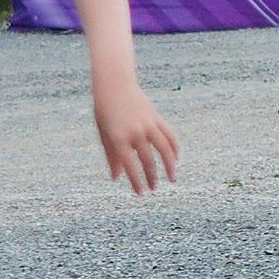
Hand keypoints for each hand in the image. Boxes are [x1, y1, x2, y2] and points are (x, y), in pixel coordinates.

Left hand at [93, 79, 177, 193]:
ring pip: (164, 148)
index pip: (129, 164)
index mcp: (118, 137)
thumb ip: (111, 156)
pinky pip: (169, 135)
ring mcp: (147, 124)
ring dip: (169, 165)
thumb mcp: (103, 134)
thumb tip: (116, 177)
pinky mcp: (156, 118)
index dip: (135, 180)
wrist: (114, 86)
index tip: (140, 192)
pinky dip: (174, 148)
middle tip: (153, 188)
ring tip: (171, 178)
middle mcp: (135, 131)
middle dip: (151, 176)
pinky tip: (175, 159)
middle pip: (147, 159)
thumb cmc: (104, 112)